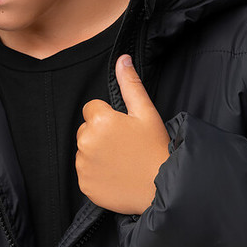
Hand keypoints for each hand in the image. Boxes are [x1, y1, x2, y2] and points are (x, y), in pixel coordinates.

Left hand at [75, 54, 169, 214]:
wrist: (162, 188)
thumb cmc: (155, 147)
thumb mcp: (146, 112)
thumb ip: (130, 84)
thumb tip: (122, 59)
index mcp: (99, 120)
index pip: (92, 108)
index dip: (108, 116)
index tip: (124, 128)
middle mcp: (86, 141)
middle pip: (86, 128)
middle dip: (100, 133)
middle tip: (124, 145)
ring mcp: (84, 164)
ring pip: (84, 149)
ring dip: (97, 152)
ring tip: (121, 160)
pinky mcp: (84, 184)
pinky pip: (84, 171)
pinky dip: (96, 172)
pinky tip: (115, 174)